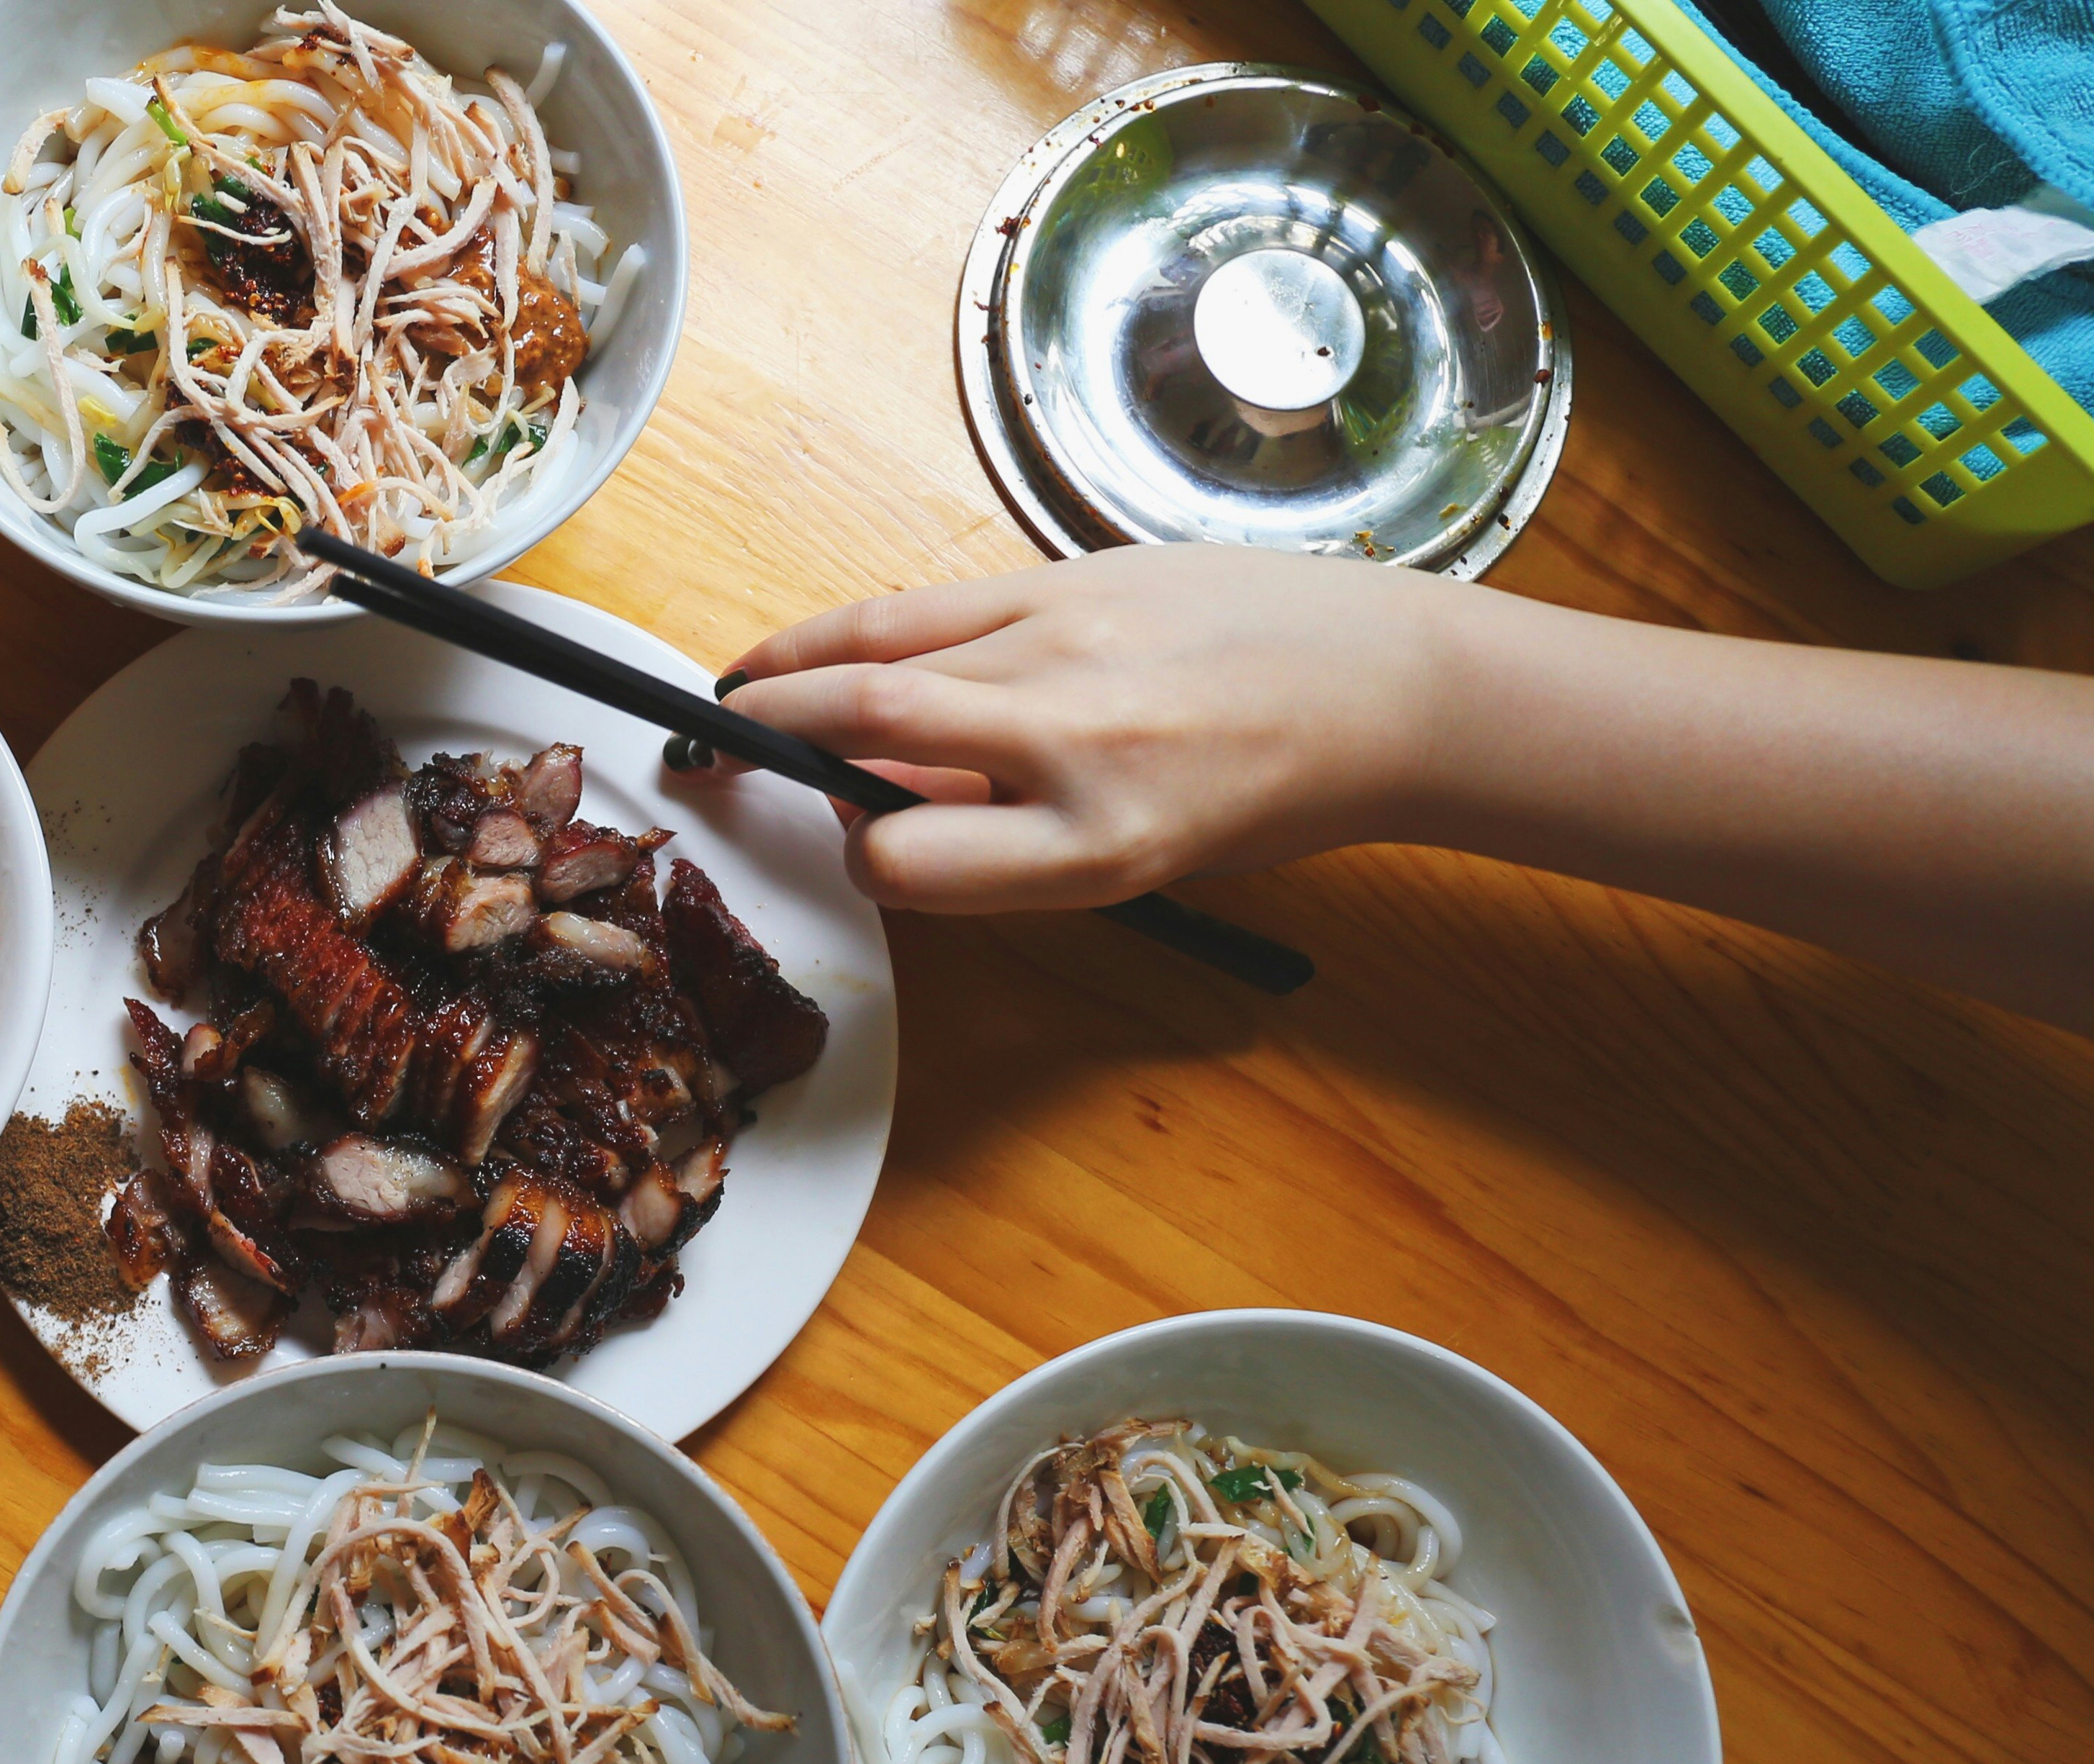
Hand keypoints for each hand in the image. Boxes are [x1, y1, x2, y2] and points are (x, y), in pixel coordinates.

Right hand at [710, 544, 1486, 913]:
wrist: (1387, 687)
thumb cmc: (1269, 792)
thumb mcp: (1138, 857)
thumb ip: (1008, 836)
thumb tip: (880, 801)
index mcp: (1097, 841)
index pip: (904, 861)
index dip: (861, 858)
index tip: (856, 846)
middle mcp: (1073, 738)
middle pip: (864, 728)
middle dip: (765, 737)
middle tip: (706, 753)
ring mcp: (1070, 640)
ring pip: (880, 647)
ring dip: (787, 668)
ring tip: (739, 690)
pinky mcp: (1075, 573)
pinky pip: (932, 603)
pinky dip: (856, 627)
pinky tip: (822, 646)